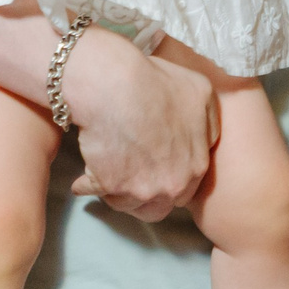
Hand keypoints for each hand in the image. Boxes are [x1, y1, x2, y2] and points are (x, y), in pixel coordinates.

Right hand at [59, 27, 217, 220]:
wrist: (114, 84)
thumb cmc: (156, 82)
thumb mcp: (201, 95)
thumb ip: (207, 125)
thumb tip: (203, 143)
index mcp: (196, 166)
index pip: (184, 190)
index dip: (166, 180)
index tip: (152, 171)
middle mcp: (174, 184)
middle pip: (157, 205)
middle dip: (144, 193)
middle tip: (129, 177)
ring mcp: (142, 188)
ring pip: (126, 204)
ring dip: (116, 193)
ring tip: (105, 174)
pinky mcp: (110, 186)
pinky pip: (92, 192)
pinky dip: (84, 186)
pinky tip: (81, 177)